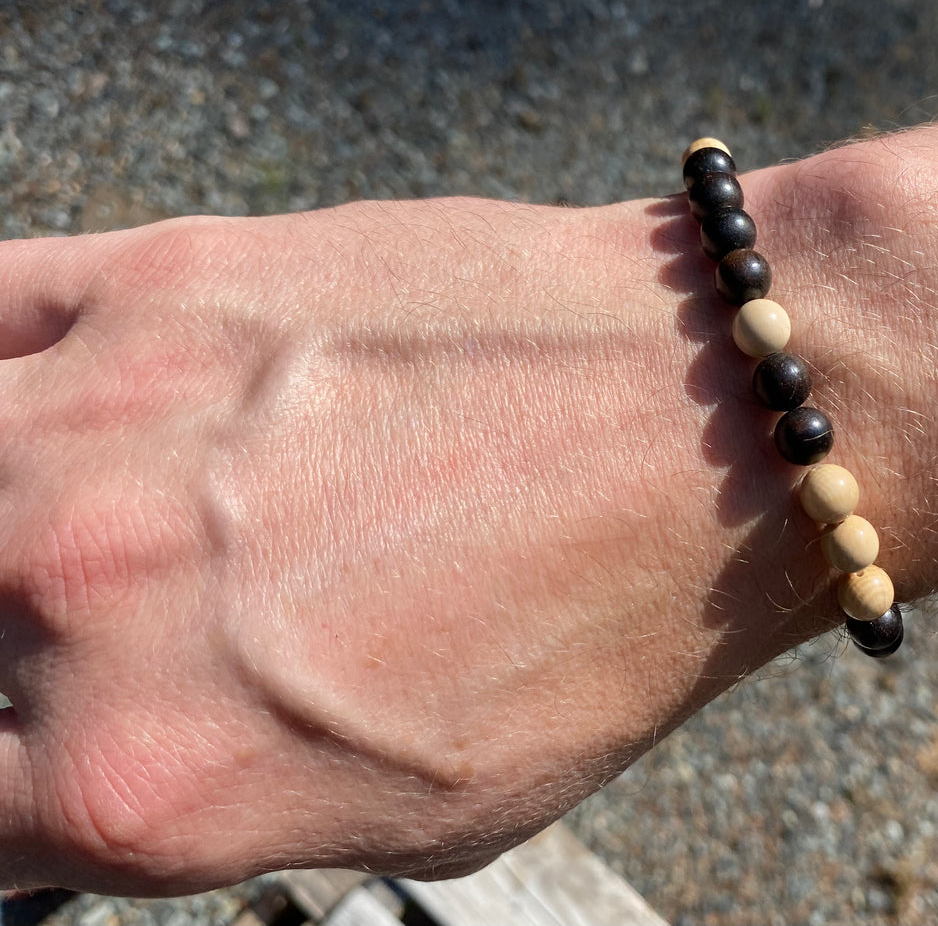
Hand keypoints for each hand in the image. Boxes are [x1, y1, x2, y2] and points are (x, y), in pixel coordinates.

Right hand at [0, 192, 845, 893]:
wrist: (708, 421)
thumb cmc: (601, 630)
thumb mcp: (416, 818)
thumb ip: (215, 813)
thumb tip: (98, 785)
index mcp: (137, 783)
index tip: (30, 742)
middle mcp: (77, 602)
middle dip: (3, 646)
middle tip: (74, 625)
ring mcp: (103, 420)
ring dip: (6, 508)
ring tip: (86, 521)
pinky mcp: (162, 279)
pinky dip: (0, 366)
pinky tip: (55, 399)